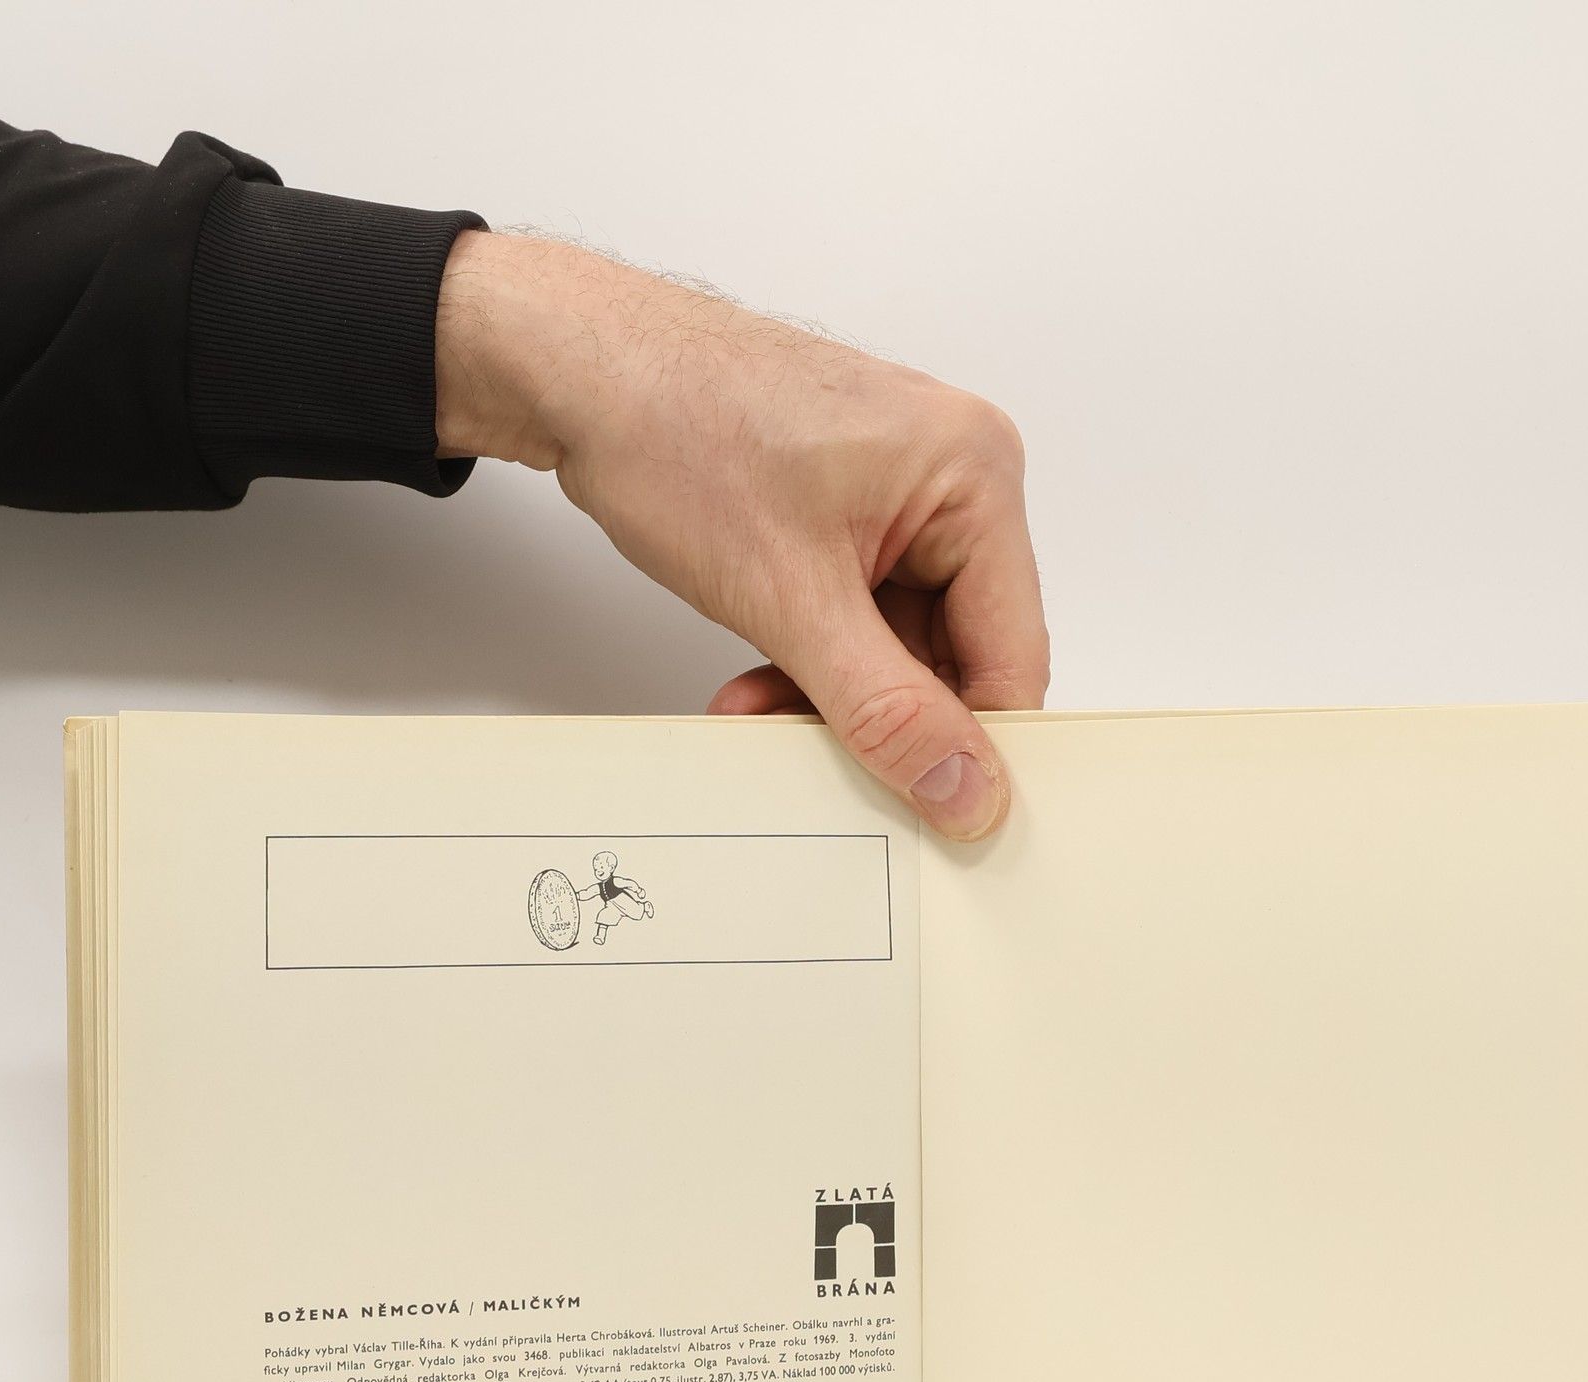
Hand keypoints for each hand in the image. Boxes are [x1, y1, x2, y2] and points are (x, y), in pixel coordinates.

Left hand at [434, 232, 1047, 838]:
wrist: (574, 367)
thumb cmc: (675, 428)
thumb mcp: (792, 599)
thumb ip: (888, 711)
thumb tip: (967, 791)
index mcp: (976, 476)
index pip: (1013, 656)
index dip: (968, 743)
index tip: (924, 808)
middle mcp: (954, 478)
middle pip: (959, 654)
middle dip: (881, 715)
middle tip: (813, 754)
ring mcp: (901, 493)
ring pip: (900, 646)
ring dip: (832, 695)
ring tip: (757, 707)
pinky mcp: (849, 509)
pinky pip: (860, 616)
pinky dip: (811, 659)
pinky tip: (756, 679)